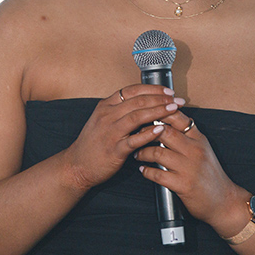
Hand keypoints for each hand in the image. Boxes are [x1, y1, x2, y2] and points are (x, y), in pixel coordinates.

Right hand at [60, 85, 182, 190]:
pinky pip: (133, 139)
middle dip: (160, 99)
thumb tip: (145, 103)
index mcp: (106, 106)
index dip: (152, 89)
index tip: (168, 91)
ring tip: (173, 110)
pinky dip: (148, 134)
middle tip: (177, 100)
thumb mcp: (103, 120)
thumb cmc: (94, 143)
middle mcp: (107, 115)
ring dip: (158, 111)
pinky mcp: (114, 149)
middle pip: (138, 101)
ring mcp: (110, 132)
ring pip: (137, 116)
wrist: (77, 165)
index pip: (132, 90)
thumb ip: (121, 110)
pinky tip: (161, 130)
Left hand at [134, 109, 242, 228]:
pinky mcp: (183, 185)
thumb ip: (187, 136)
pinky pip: (157, 174)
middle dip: (146, 132)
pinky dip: (146, 171)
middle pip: (164, 132)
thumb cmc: (211, 175)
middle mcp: (195, 150)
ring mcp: (189, 168)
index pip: (178, 117)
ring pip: (157, 152)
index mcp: (199, 139)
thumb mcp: (203, 149)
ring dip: (142, 152)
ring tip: (137, 153)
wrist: (224, 200)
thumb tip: (164, 123)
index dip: (159, 112)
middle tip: (136, 134)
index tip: (146, 114)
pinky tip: (143, 169)